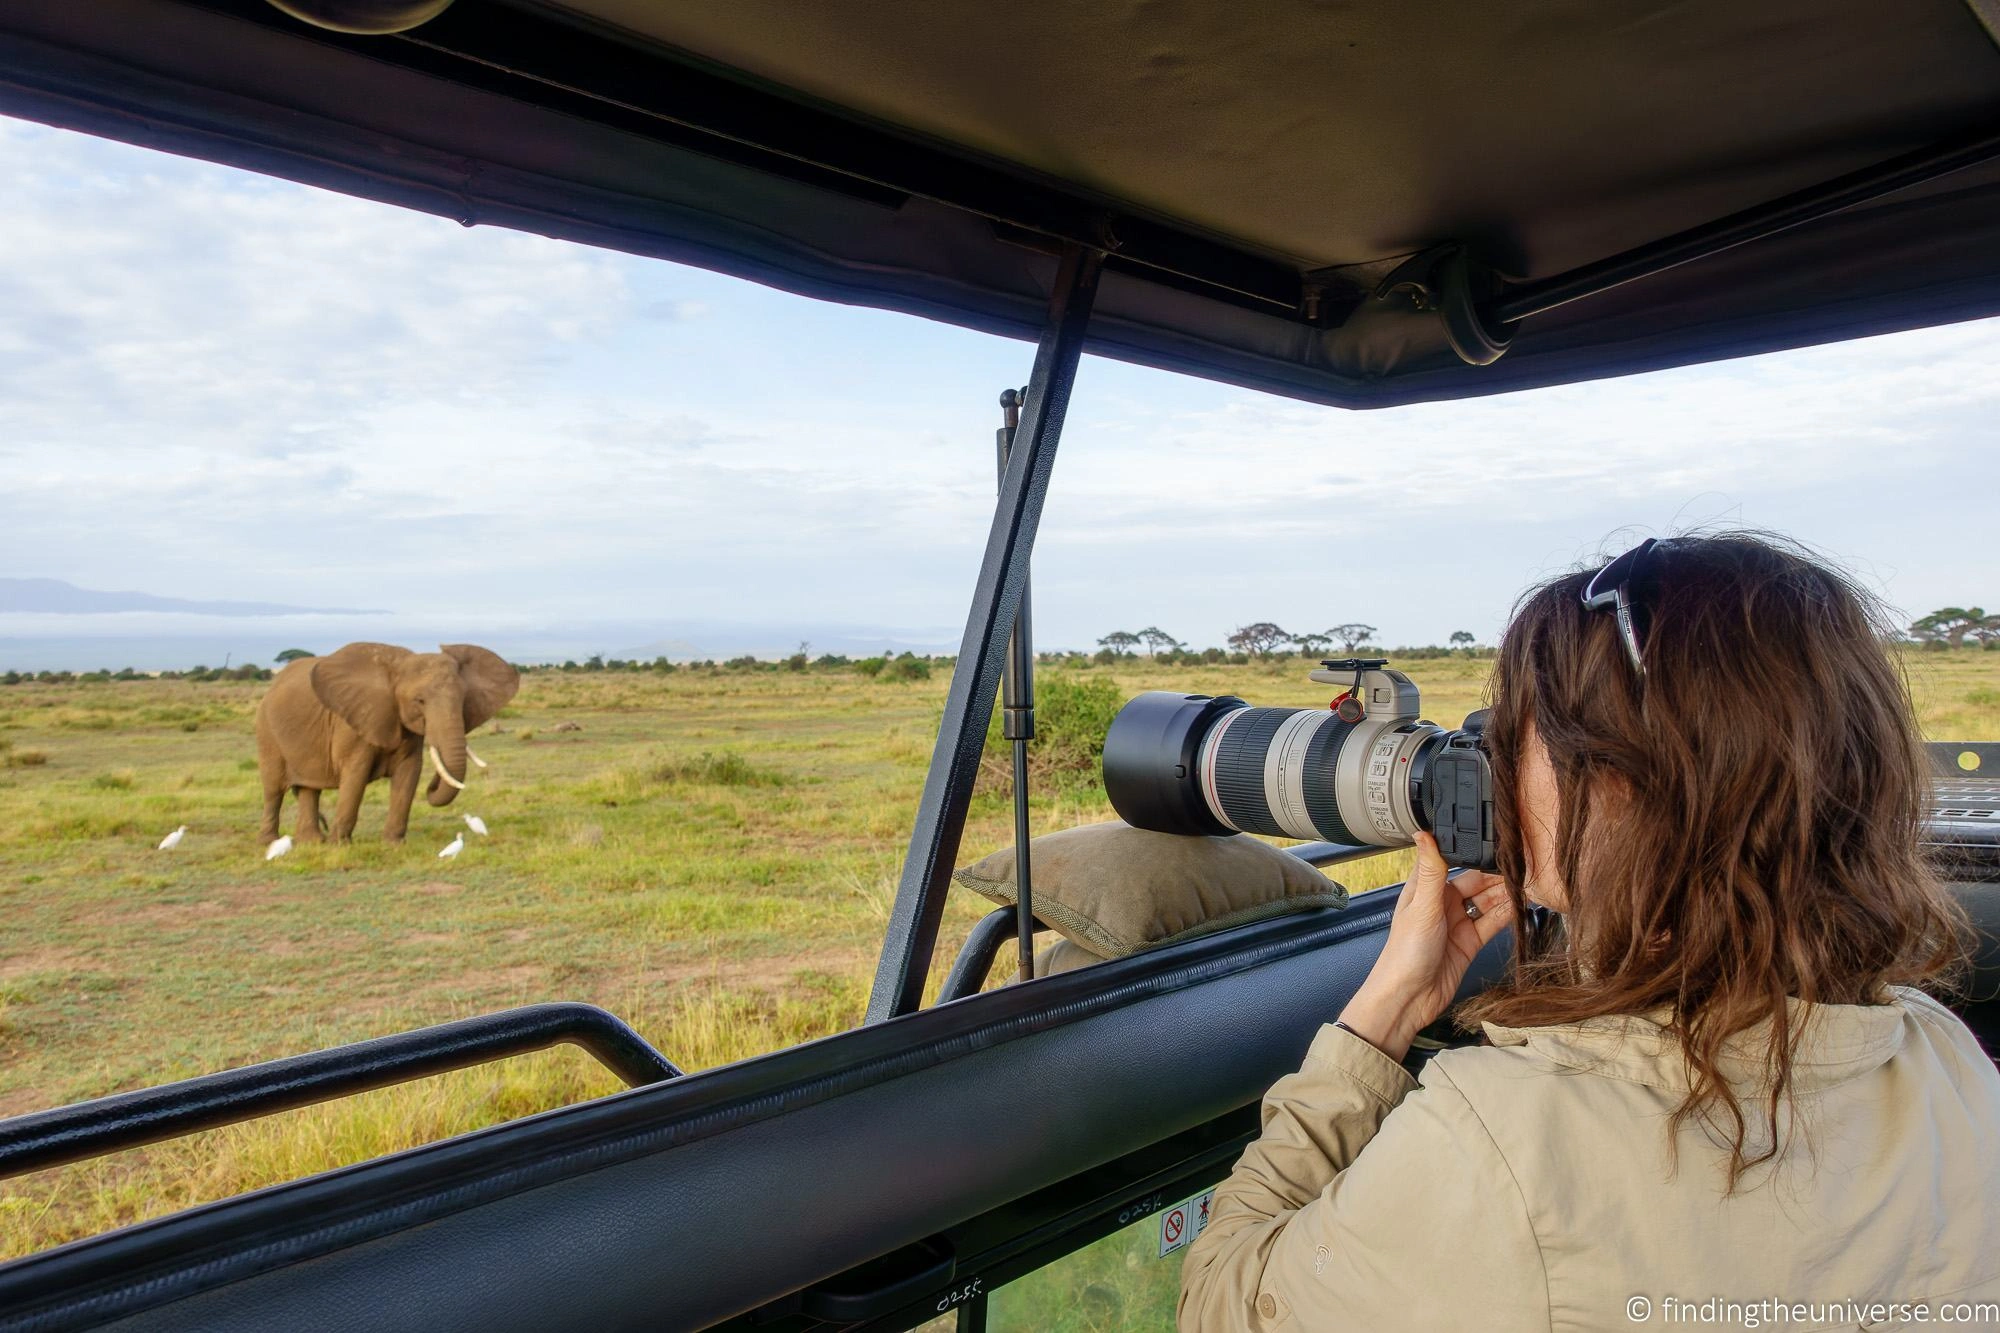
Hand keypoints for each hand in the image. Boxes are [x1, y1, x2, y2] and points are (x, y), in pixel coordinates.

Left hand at [1337, 833, 1514, 1061]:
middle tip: (1524, 866)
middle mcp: (1441, 903)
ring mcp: (1456, 923)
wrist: (1408, 998)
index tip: (1498, 841)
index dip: (1474, 852)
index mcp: (1425, 888)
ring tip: (1529, 884)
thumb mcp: (1422, 907)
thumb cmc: (1405, 952)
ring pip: (1487, 902)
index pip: (1453, 861)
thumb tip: (1423, 832)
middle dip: (1497, 875)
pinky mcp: (1469, 943)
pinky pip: (1491, 923)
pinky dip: (1506, 915)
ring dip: (1505, 894)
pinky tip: (1521, 906)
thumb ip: (1431, 871)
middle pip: (1476, 882)